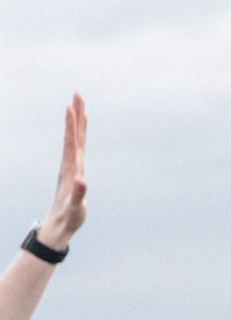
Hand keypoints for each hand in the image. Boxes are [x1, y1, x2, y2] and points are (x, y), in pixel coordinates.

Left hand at [37, 94, 87, 252]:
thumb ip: (78, 195)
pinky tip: (81, 133)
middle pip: (73, 136)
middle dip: (76, 116)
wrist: (59, 224)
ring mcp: (71, 168)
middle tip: (78, 95)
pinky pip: (78, 149)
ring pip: (75, 140)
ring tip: (80, 105)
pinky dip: (80, 137)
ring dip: (78, 123)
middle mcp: (70, 165)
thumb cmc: (69, 218)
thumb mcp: (75, 209)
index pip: (71, 143)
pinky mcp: (74, 172)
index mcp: (70, 170)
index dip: (72, 125)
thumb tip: (81, 180)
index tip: (71, 106)